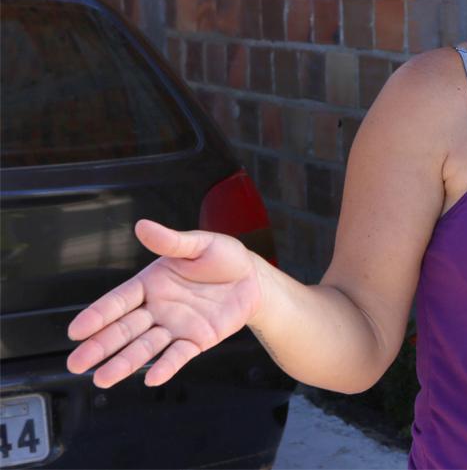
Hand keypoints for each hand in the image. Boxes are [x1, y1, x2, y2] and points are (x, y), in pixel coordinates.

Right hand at [66, 219, 265, 388]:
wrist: (253, 278)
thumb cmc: (224, 258)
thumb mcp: (199, 244)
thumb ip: (171, 242)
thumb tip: (143, 226)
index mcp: (151, 283)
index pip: (119, 301)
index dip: (98, 315)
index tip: (76, 330)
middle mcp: (158, 308)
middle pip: (124, 329)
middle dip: (100, 346)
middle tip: (76, 363)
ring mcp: (175, 326)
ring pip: (144, 347)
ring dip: (124, 362)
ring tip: (103, 378)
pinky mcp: (195, 340)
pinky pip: (178, 355)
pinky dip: (166, 367)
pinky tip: (152, 378)